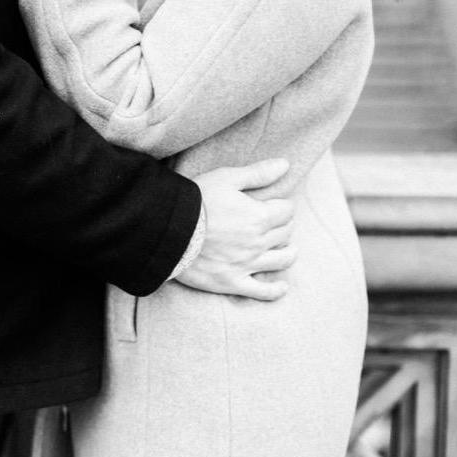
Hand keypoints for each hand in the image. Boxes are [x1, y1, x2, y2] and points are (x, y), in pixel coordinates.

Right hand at [177, 158, 295, 301]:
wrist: (168, 229)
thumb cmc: (197, 199)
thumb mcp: (227, 178)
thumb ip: (258, 173)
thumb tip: (285, 164)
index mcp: (259, 216)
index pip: (287, 211)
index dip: (284, 205)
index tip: (277, 203)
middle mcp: (258, 242)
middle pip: (285, 233)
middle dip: (284, 225)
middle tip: (276, 222)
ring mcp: (247, 264)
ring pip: (281, 260)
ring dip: (288, 252)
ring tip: (287, 249)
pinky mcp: (233, 282)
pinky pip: (263, 292)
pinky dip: (276, 290)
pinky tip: (281, 286)